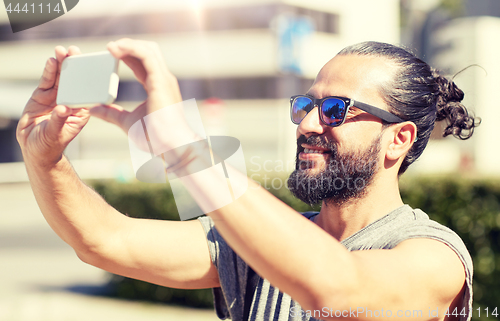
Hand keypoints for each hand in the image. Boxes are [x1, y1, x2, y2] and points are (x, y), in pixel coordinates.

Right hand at [16, 46, 89, 167]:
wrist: (35, 149)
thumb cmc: (50, 145)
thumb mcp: (55, 134)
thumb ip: (58, 121)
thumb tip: (62, 109)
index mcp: (80, 111)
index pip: (85, 91)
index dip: (87, 78)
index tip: (89, 65)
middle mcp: (70, 101)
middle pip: (73, 80)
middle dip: (73, 65)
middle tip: (73, 51)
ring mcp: (56, 97)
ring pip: (60, 78)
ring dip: (60, 64)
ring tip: (60, 51)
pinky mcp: (42, 96)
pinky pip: (47, 81)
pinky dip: (49, 71)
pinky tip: (51, 61)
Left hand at [90, 39, 185, 131]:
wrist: (170, 145)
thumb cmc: (155, 137)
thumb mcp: (127, 122)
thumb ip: (112, 113)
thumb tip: (94, 109)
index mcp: (157, 87)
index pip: (143, 63)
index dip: (128, 55)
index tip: (110, 53)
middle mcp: (162, 79)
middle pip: (148, 51)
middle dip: (129, 45)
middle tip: (109, 48)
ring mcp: (163, 79)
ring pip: (148, 49)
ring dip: (128, 44)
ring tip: (110, 46)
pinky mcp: (160, 80)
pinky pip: (146, 56)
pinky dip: (131, 48)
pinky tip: (116, 49)